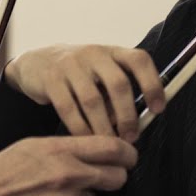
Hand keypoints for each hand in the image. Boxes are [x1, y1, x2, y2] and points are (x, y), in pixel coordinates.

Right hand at [0, 135, 136, 195]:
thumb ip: (64, 148)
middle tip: (102, 177)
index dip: (128, 152)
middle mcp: (69, 177)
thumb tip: (91, 149)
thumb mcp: (30, 146)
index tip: (129, 155)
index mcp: (61, 151)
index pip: (112, 148)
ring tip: (50, 195)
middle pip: (116, 177)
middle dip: (113, 177)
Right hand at [4, 44, 164, 141]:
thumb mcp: (102, 73)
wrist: (38, 63)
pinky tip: (86, 140)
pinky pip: (68, 108)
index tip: (158, 109)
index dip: (152, 84)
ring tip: (109, 144)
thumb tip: (138, 123)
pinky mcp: (51, 79)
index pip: (139, 60)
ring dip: (104, 127)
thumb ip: (119, 93)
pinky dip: (80, 128)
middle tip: (131, 137)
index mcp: (113, 52)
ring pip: (93, 100)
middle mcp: (94, 54)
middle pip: (118, 84)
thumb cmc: (80, 74)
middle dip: (128, 115)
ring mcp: (71, 64)